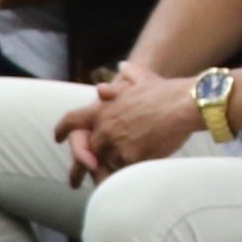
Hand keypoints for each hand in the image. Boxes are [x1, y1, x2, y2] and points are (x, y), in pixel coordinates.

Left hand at [53, 59, 201, 181]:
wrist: (183, 104)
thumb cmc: (164, 91)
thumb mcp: (141, 78)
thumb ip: (126, 77)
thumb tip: (119, 71)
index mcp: (103, 108)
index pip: (72, 119)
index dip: (62, 129)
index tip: (57, 138)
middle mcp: (105, 127)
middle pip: (89, 148)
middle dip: (91, 157)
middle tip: (91, 168)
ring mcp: (117, 143)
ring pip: (106, 161)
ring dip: (111, 163)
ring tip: (121, 166)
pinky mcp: (131, 157)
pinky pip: (123, 170)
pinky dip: (126, 170)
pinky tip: (135, 168)